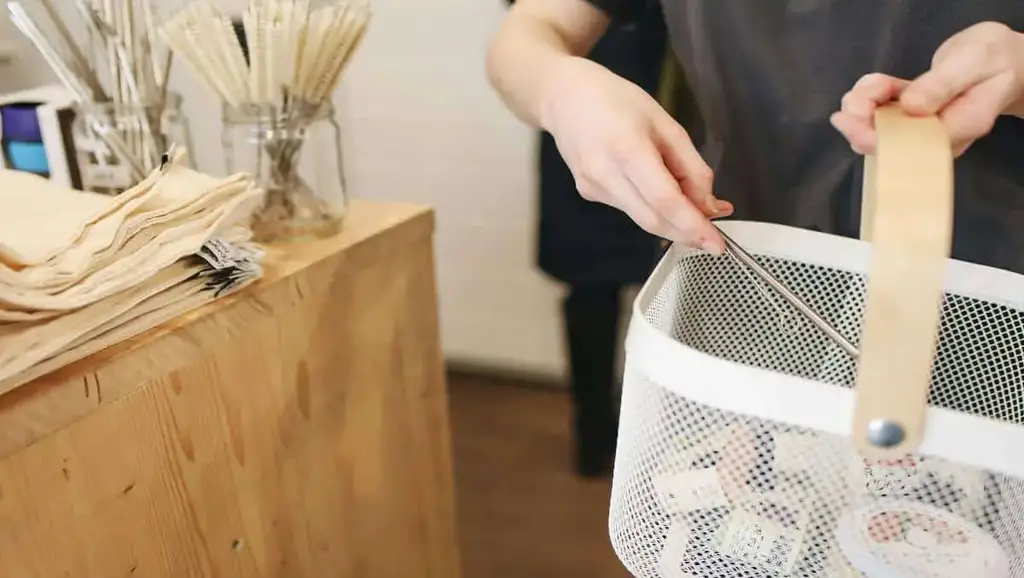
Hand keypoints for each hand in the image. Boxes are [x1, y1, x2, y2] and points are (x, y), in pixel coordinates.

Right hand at [539, 56, 732, 252]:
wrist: (564, 97)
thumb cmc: (616, 101)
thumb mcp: (665, 123)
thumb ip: (691, 166)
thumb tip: (709, 205)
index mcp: (628, 149)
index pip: (665, 201)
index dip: (694, 226)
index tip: (717, 244)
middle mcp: (606, 174)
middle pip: (653, 220)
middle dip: (686, 233)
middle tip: (714, 237)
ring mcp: (593, 187)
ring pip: (642, 219)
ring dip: (672, 222)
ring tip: (692, 206)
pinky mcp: (589, 193)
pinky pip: (629, 209)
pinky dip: (652, 210)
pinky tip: (660, 192)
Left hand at [831, 21, 1023, 155]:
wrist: (1005, 62)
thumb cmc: (995, 61)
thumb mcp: (973, 62)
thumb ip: (943, 85)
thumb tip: (909, 106)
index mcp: (958, 128)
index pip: (908, 146)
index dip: (873, 137)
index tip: (849, 118)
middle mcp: (936, 138)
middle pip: (886, 143)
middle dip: (861, 122)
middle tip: (853, 98)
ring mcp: (922, 130)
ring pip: (878, 128)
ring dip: (863, 105)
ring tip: (873, 84)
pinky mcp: (912, 118)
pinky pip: (882, 113)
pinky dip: (871, 97)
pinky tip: (876, 84)